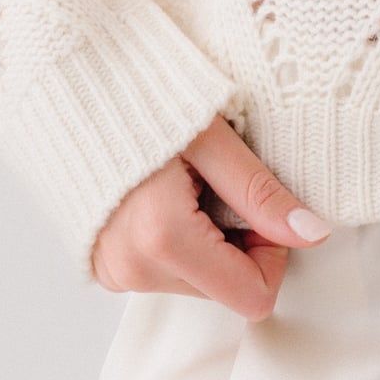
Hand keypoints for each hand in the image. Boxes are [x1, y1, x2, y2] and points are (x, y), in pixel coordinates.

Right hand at [90, 114, 329, 314]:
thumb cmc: (137, 98)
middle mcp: (134, 268)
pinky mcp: (101, 265)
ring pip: (195, 280)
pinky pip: (162, 270)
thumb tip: (312, 233)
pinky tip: (161, 195)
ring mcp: (113, 271)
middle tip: (216, 184)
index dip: (271, 253)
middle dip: (236, 243)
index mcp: (163, 239)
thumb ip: (260, 192)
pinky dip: (176, 239)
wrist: (66, 83)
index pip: (252, 296)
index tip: (257, 205)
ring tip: (183, 184)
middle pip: (223, 288)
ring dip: (205, 239)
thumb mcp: (211, 138)